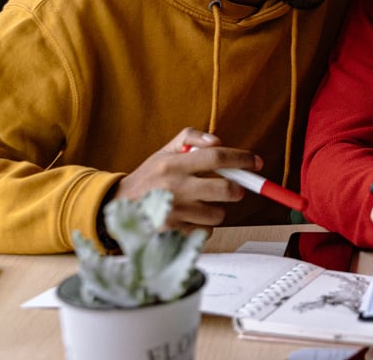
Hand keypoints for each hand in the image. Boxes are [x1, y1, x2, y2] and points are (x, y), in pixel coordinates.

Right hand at [110, 128, 258, 234]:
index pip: (217, 158)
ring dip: (216, 210)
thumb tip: (217, 141)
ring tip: (200, 205)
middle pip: (225, 190)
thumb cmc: (149, 177)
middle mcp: (174, 188)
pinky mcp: (172, 234)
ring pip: (217, 214)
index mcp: (173, 164)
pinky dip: (202, 225)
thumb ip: (191, 138)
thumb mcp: (164, 152)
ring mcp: (173, 213)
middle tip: (234, 190)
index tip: (256, 162)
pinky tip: (188, 219)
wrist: (116, 207)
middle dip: (237, 190)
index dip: (241, 159)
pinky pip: (204, 231)